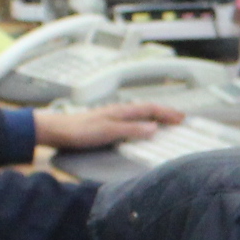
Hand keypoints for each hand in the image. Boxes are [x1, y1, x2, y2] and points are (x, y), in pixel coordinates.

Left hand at [33, 100, 184, 151]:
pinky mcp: (106, 123)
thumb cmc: (79, 130)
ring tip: (164, 122)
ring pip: (139, 114)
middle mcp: (118, 111)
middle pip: (147, 109)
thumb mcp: (109, 131)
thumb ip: (131, 129)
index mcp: (122, 111)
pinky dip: (142, 122)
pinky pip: (131, 120)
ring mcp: (112, 116)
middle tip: (179, 118)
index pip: (150, 109)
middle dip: (164, 113)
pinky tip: (139, 128)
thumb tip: (153, 128)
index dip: (167, 113)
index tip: (181, 118)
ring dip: (154, 117)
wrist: (57, 131)